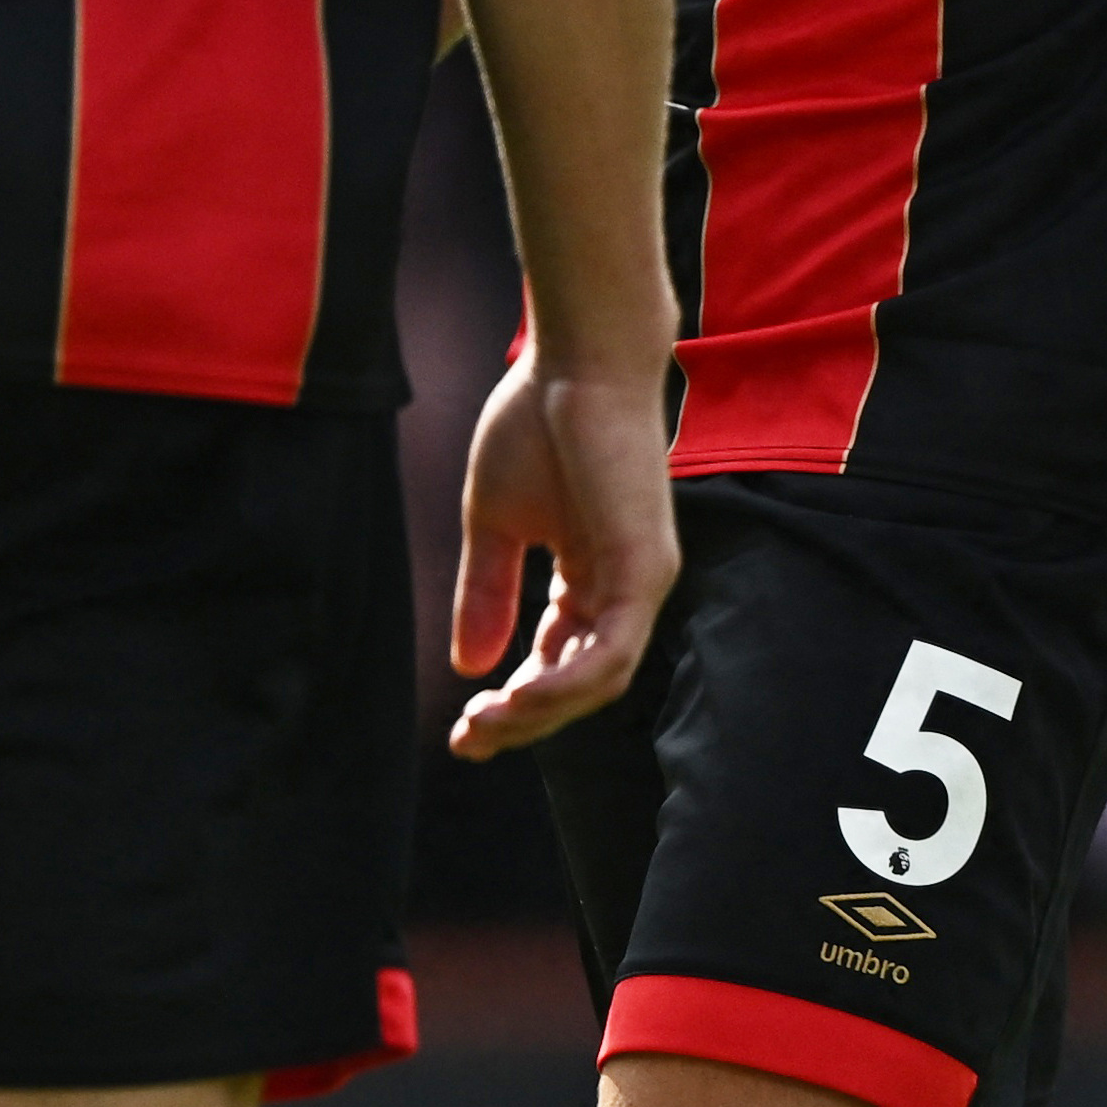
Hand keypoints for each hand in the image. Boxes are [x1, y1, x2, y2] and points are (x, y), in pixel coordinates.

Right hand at [445, 350, 678, 757]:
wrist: (575, 363)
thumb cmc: (536, 424)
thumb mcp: (494, 522)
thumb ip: (487, 592)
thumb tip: (468, 665)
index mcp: (590, 575)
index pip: (556, 660)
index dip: (511, 700)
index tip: (462, 727)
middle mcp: (625, 588)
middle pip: (580, 684)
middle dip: (522, 721)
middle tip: (468, 742)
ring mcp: (641, 582)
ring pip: (599, 681)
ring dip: (541, 713)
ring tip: (484, 723)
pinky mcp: (644, 571)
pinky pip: (611, 653)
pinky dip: (565, 684)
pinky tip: (518, 695)